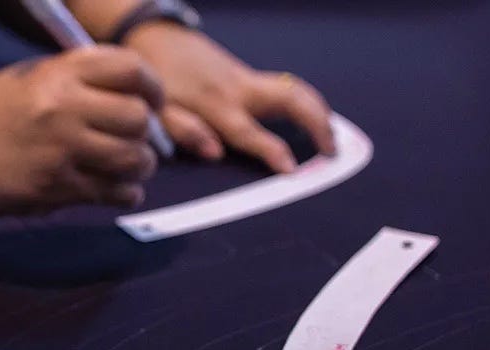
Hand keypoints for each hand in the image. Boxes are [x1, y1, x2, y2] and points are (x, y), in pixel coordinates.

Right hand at [0, 46, 164, 213]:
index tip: (151, 101)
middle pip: (139, 118)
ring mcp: (60, 150)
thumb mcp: (29, 79)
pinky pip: (115, 192)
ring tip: (125, 166)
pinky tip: (113, 189)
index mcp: (58, 72)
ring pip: (134, 159)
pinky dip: (124, 193)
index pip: (132, 70)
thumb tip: (135, 98)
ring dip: (138, 166)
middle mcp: (63, 107)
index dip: (152, 88)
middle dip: (144, 133)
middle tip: (134, 141)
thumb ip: (78, 82)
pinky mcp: (55, 188)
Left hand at [124, 22, 335, 172]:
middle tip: (332, 150)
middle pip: (289, 99)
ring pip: (294, 89)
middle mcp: (238, 91)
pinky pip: (286, 88)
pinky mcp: (248, 76)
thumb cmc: (156, 83)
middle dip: (316, 123)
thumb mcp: (158, 111)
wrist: (156, 39)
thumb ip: (185, 131)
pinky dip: (307, 103)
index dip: (270, 150)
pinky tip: (316, 119)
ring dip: (318, 111)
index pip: (248, 132)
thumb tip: (215, 153)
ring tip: (332, 137)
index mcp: (215, 105)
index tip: (292, 169)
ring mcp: (247, 80)